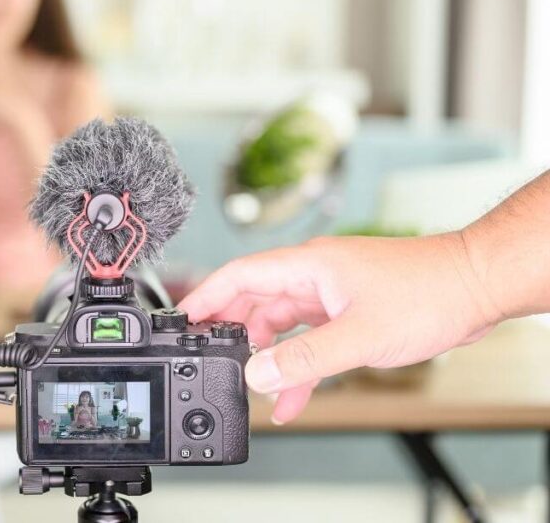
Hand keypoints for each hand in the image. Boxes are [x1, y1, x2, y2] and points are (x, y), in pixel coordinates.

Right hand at [177, 232, 499, 423]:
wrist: (476, 288)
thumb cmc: (429, 291)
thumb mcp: (358, 335)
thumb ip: (304, 359)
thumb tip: (258, 373)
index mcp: (308, 265)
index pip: (240, 275)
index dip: (207, 296)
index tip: (183, 319)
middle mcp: (314, 274)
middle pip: (255, 301)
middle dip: (232, 333)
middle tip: (210, 359)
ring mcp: (331, 293)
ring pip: (282, 324)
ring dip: (269, 357)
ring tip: (253, 388)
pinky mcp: (348, 311)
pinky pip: (309, 339)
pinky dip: (299, 366)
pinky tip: (294, 396)